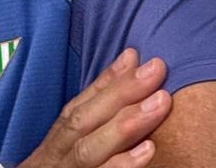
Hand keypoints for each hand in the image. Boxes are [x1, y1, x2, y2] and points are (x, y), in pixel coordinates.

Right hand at [20, 49, 172, 167]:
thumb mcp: (71, 142)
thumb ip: (98, 107)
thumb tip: (130, 58)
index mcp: (56, 143)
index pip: (79, 107)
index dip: (107, 81)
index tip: (138, 58)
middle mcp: (55, 158)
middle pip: (83, 123)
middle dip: (121, 94)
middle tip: (157, 72)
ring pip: (88, 151)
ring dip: (125, 126)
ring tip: (160, 104)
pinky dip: (121, 166)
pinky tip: (148, 152)